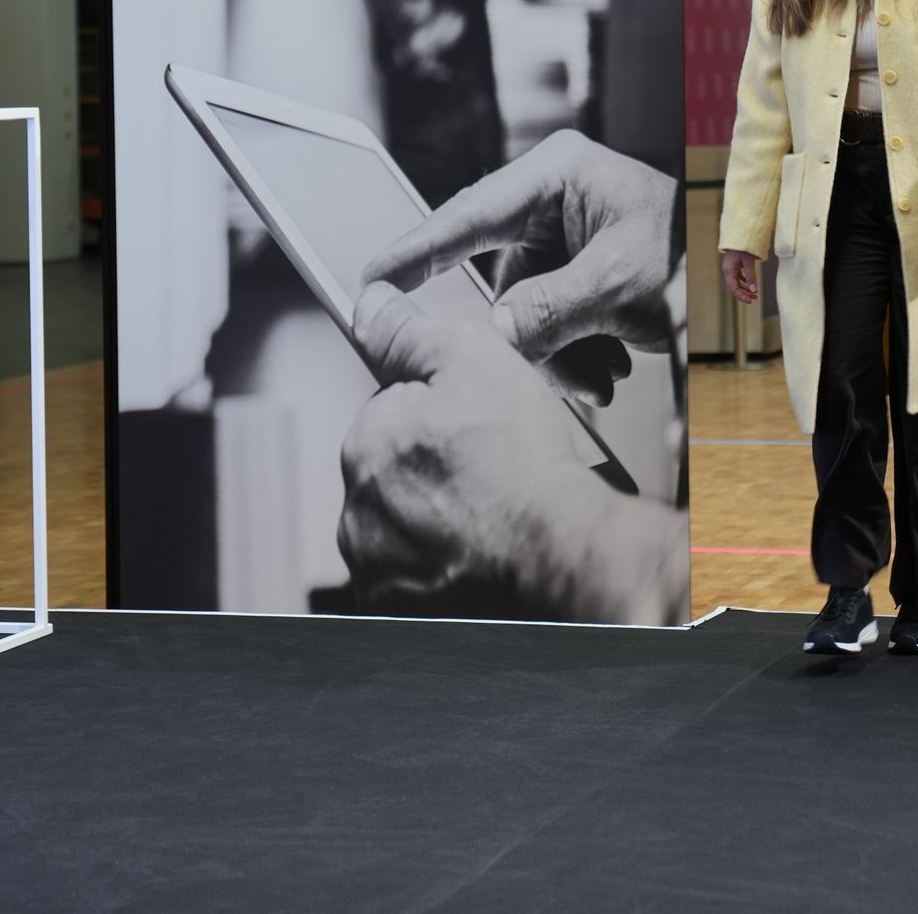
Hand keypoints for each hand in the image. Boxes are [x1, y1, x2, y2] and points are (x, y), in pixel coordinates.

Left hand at [340, 282, 611, 611]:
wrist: (560, 551)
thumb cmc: (523, 464)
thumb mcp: (471, 359)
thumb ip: (409, 333)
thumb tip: (368, 306)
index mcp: (365, 443)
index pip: (389, 416)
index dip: (439, 415)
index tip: (475, 430)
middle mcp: (357, 509)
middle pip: (394, 475)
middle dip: (433, 472)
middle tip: (490, 473)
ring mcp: (376, 566)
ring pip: (404, 528)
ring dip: (436, 522)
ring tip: (490, 516)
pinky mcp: (399, 612)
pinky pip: (414, 580)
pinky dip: (442, 569)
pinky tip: (480, 556)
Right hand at [364, 130, 676, 359]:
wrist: (742, 275)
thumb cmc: (696, 255)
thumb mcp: (623, 285)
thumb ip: (550, 310)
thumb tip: (495, 335)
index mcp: (557, 173)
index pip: (467, 215)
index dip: (414, 251)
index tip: (371, 278)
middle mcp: (553, 198)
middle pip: (499, 276)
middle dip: (524, 334)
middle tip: (544, 368)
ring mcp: (564, 235)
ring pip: (524, 310)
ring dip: (558, 354)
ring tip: (602, 374)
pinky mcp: (577, 269)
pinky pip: (550, 319)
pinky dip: (574, 353)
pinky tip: (609, 367)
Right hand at [721, 250, 760, 305]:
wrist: (740, 234)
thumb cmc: (743, 246)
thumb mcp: (748, 262)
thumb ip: (751, 276)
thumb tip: (753, 290)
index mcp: (728, 270)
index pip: (734, 288)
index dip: (742, 296)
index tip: (751, 300)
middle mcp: (728, 271)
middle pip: (734, 287)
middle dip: (744, 294)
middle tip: (754, 298)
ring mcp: (730, 269)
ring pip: (736, 283)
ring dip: (745, 289)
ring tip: (755, 294)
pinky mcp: (734, 266)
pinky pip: (738, 278)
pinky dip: (745, 282)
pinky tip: (751, 286)